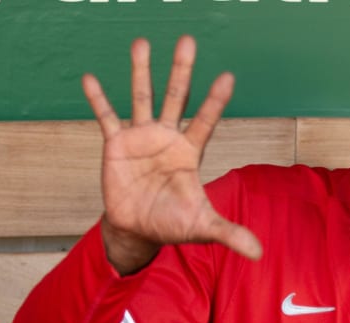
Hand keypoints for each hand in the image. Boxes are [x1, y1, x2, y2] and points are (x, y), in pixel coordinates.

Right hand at [82, 36, 262, 273]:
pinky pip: (106, 118)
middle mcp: (168, 138)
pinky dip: (99, 100)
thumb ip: (230, 233)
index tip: (228, 76)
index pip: (206, 121)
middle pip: (176, 98)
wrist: (138, 229)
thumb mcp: (202, 227)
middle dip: (182, 71)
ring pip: (142, 98)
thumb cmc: (173, 224)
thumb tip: (259, 254)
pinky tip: (90, 78)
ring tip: (141, 42)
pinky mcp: (116, 145)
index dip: (215, 101)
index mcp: (190, 152)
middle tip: (188, 40)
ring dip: (141, 72)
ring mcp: (141, 137)